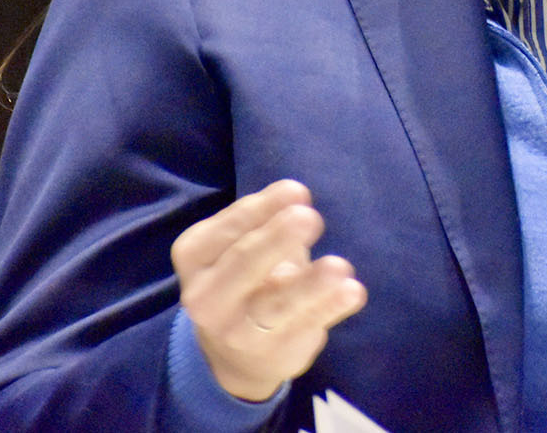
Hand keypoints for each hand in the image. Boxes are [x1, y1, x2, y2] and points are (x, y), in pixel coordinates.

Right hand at [171, 179, 366, 401]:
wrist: (235, 355)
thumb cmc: (244, 278)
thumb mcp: (241, 244)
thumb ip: (264, 219)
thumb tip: (296, 195)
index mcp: (194, 255)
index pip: (228, 227)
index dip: (264, 208)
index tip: (298, 191)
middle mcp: (206, 296)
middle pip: (244, 263)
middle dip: (277, 239)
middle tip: (310, 218)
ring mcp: (238, 331)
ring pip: (277, 304)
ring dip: (311, 284)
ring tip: (339, 267)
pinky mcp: (274, 354)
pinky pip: (306, 326)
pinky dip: (331, 307)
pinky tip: (352, 292)